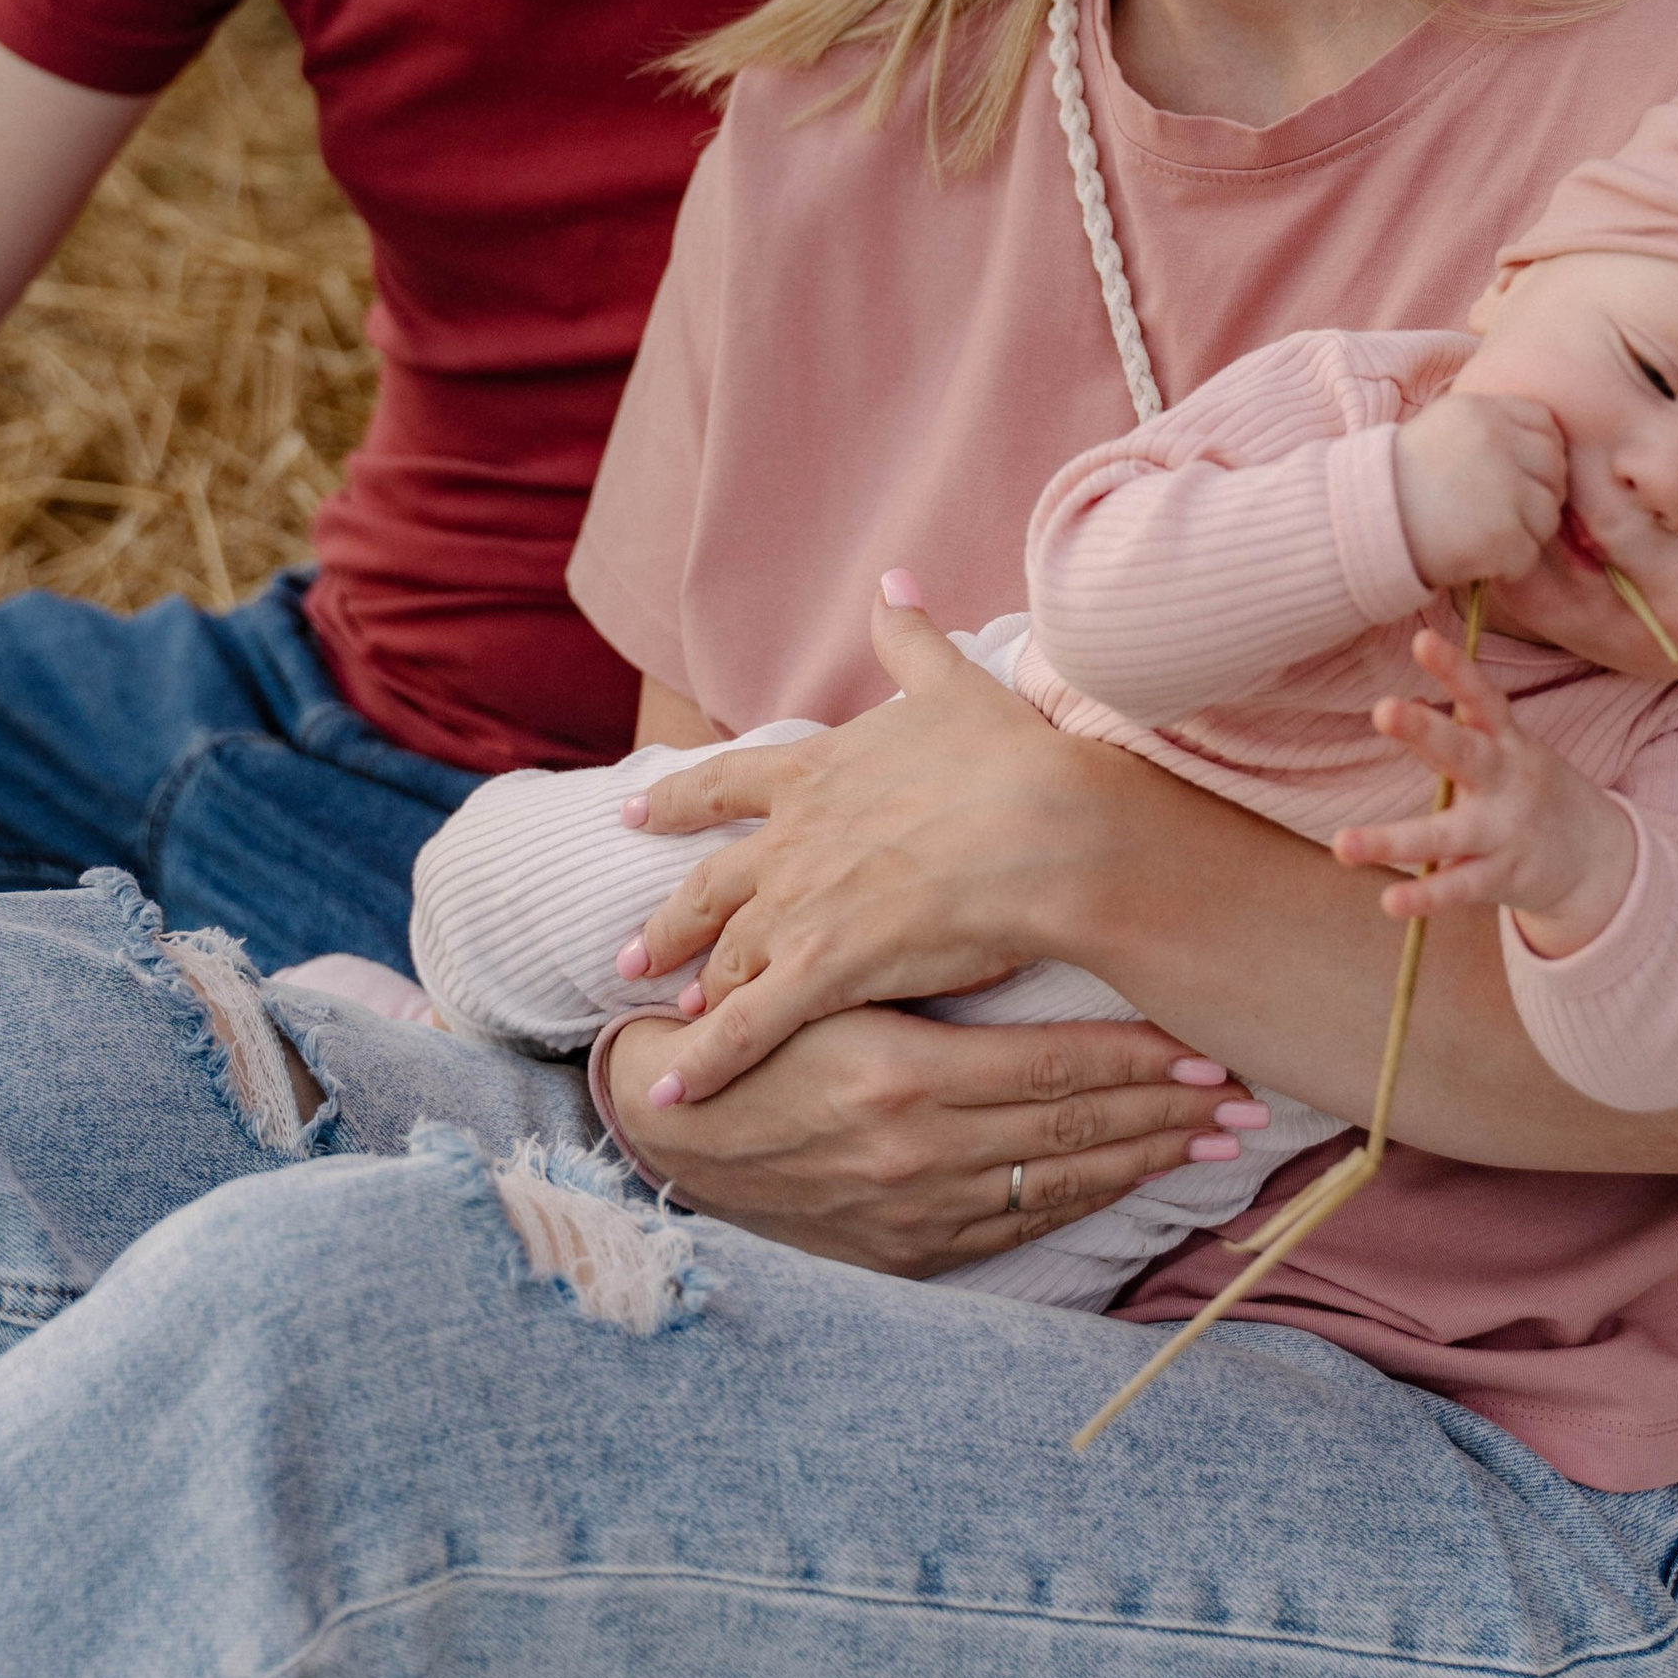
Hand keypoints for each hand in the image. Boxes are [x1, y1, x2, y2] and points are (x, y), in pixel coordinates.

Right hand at [603, 1004, 1251, 1277]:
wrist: (674, 1134)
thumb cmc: (757, 1035)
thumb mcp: (830, 979)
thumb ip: (918, 953)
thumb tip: (1015, 905)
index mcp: (902, 1071)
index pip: (1055, 1066)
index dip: (1142, 1059)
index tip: (1210, 1048)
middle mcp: (919, 1150)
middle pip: (1075, 1127)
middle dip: (1170, 1112)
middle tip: (1247, 1098)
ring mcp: (918, 1211)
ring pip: (1062, 1182)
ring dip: (1146, 1160)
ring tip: (1215, 1139)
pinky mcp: (910, 1253)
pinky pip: (1021, 1225)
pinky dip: (1085, 1198)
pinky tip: (1133, 1177)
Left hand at [614, 585, 1157, 1102]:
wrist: (1045, 830)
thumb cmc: (1009, 759)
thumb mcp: (952, 683)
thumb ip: (910, 637)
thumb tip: (893, 579)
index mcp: (815, 774)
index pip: (723, 785)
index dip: (675, 802)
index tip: (633, 812)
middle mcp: (790, 842)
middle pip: (708, 886)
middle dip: (670, 921)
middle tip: (632, 950)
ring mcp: (799, 909)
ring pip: (725, 959)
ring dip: (694, 989)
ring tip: (668, 1020)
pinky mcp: (822, 971)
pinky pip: (747, 1028)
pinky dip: (706, 1066)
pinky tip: (672, 1098)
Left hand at [1336, 623, 1635, 953]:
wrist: (1599, 859)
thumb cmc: (1528, 789)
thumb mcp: (1509, 749)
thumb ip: (1463, 730)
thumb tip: (1405, 704)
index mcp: (1507, 741)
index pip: (1482, 698)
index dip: (1455, 669)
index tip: (1423, 641)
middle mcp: (1506, 781)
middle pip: (1464, 754)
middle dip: (1425, 732)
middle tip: (1384, 709)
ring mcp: (1505, 831)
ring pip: (1448, 834)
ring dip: (1394, 840)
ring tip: (1342, 844)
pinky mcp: (1503, 877)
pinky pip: (1460, 887)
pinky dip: (1425, 896)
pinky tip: (1389, 901)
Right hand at [1392, 390, 1566, 591]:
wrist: (1359, 523)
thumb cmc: (1396, 480)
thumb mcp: (1440, 428)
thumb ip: (1488, 427)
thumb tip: (1540, 443)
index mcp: (1482, 411)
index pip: (1545, 424)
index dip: (1540, 452)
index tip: (1519, 473)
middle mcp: (1497, 443)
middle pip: (1554, 470)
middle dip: (1537, 494)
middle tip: (1503, 512)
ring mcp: (1504, 489)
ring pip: (1548, 515)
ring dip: (1525, 533)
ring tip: (1484, 536)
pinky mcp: (1503, 535)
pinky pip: (1529, 554)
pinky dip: (1507, 564)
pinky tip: (1476, 558)